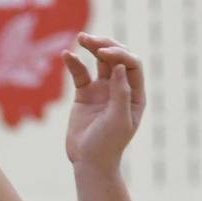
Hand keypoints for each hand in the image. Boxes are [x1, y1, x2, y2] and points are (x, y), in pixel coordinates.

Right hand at [63, 34, 144, 170]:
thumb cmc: (108, 145)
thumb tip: (120, 65)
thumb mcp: (119, 120)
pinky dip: (74, 64)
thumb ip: (121, 92)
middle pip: (117, 58)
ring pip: (100, 61)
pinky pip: (80, 74)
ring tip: (81, 38)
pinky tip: (67, 56)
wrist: (89, 162)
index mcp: (134, 94)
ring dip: (92, 47)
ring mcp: (102, 90)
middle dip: (106, 45)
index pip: (131, 65)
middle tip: (92, 41)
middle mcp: (120, 88)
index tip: (104, 54)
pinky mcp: (84, 95)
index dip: (120, 55)